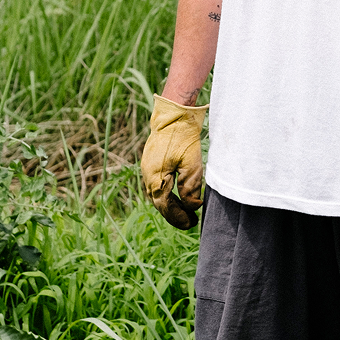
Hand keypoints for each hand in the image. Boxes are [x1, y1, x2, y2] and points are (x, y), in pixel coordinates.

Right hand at [141, 95, 206, 229]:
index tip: (193, 223)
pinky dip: (167, 195)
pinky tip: (178, 198)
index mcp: (155, 178)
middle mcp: (147, 176)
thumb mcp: (192, 164)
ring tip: (187, 213)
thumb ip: (191, 188)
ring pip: (158, 196)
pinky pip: (157, 186)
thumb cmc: (183, 138)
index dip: (179, 218)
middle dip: (176, 215)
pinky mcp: (151, 165)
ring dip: (171, 206)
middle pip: (160, 204)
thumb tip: (193, 206)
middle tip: (192, 222)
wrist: (173, 116)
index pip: (165, 206)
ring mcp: (147, 170)